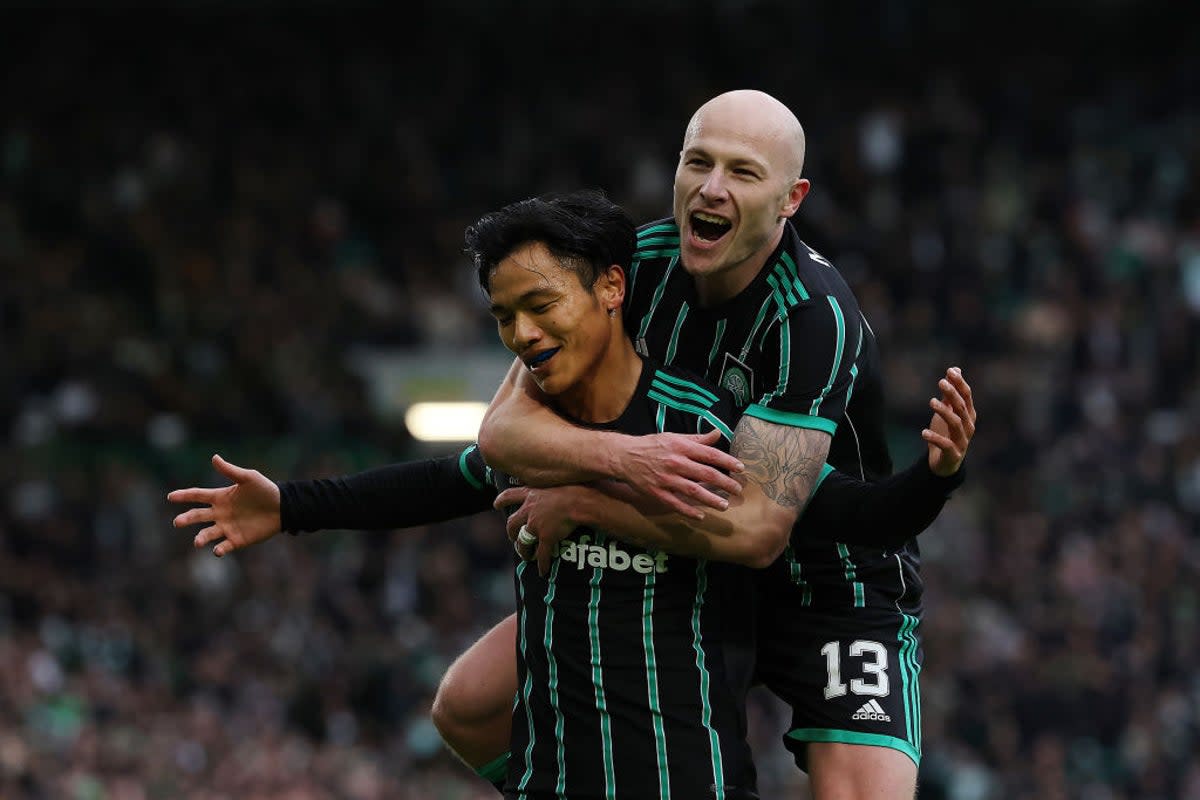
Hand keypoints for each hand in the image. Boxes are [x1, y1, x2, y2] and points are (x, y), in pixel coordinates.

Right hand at [167, 454, 281, 556]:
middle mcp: (220, 513)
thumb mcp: (249, 478)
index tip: (170, 497)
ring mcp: (227, 527)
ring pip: (208, 534)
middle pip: (197, 516)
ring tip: (197, 542)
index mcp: (221, 497)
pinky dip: (219, 550)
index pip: (197, 496)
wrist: (283, 508)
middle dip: (186, 519)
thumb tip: (214, 457)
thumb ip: (231, 471)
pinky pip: (225, 546)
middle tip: (177, 522)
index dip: (184, 495)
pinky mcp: (237, 540)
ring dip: (201, 538)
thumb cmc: (265, 490)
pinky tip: (218, 550)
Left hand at [494, 485, 583, 576]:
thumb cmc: (573, 489)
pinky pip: (542, 554)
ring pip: (523, 541)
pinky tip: (542, 571)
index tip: (496, 504)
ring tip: (526, 555)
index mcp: (531, 494)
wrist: (581, 501)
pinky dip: (542, 564)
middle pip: (512, 523)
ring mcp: (536, 525)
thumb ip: (548, 487)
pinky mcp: (546, 537)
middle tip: (512, 538)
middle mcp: (529, 510)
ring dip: (523, 550)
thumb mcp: (555, 482)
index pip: (510, 495)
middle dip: (510, 533)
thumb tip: (553, 485)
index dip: (501, 500)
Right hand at [611, 429, 743, 518]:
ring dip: (711, 499)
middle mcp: (675, 463)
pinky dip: (688, 510)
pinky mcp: (657, 493)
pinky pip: (675, 504)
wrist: (624, 456)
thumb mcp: (673, 437)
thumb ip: (697, 439)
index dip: (727, 462)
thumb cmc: (652, 446)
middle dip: (725, 483)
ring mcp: (666, 479)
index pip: (709, 454)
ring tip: (724, 505)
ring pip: (693, 491)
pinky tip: (700, 515)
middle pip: (706, 474)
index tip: (740, 468)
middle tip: (737, 489)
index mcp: (681, 447)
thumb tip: (717, 434)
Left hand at [922, 367, 976, 476]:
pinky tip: (923, 432)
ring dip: (944, 412)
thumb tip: (955, 369)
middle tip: (940, 382)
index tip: (950, 371)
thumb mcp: (947, 411)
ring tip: (931, 401)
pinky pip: (946, 445)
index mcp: (968, 415)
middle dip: (952, 394)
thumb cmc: (947, 433)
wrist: (945, 463)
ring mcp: (962, 441)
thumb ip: (950, 393)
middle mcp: (968, 426)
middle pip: (962, 408)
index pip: (967, 396)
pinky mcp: (954, 454)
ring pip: (956, 424)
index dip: (960, 384)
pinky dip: (935, 438)